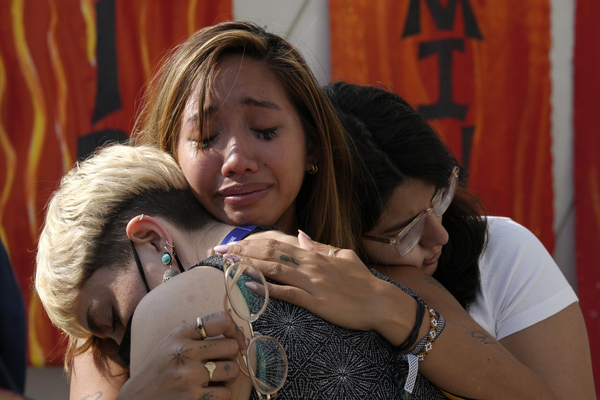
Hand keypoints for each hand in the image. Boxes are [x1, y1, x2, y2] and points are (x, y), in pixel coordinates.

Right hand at [119, 311, 246, 399]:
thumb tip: (238, 335)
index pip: (220, 320)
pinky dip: (220, 394)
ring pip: (232, 370)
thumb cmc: (159, 370)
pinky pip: (226, 393)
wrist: (137, 399)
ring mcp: (189, 376)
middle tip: (220, 363)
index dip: (234, 330)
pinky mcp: (193, 398)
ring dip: (227, 377)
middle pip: (231, 347)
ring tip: (214, 378)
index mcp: (180, 335)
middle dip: (231, 356)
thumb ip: (198, 335)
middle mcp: (184, 352)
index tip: (236, 340)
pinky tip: (207, 392)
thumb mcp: (170, 343)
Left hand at [215, 232, 415, 337]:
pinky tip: (250, 286)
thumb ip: (320, 247)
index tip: (234, 243)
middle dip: (242, 251)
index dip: (253, 243)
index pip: (278, 243)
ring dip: (248, 265)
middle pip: (270, 253)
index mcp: (314, 255)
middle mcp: (310, 265)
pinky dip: (267, 289)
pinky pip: (287, 293)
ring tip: (227, 263)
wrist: (380, 302)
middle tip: (220, 251)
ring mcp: (312, 283)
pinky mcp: (315, 301)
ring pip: (274, 270)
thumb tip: (303, 236)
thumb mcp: (343, 257)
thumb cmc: (363, 281)